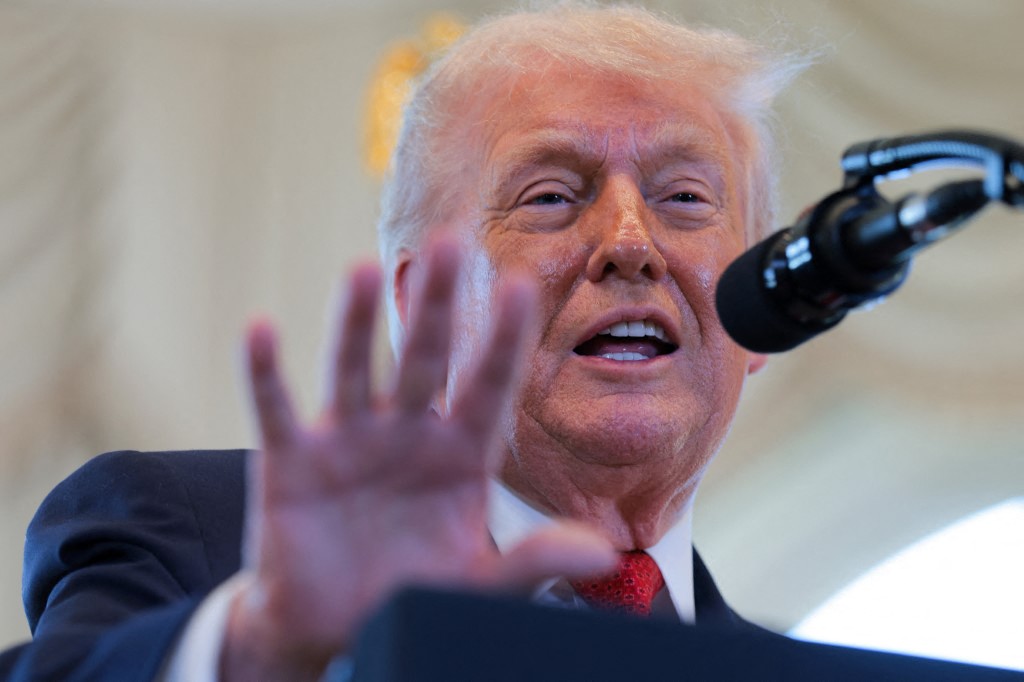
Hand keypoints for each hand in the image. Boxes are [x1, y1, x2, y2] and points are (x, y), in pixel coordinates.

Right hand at [221, 236, 615, 680]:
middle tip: (449, 242)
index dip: (503, 340)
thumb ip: (534, 560)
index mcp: (459, 456)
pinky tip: (261, 329)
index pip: (487, 387)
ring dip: (353, 323)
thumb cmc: (413, 590)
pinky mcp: (291, 463)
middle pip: (423, 360)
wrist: (336, 628)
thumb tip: (603, 554)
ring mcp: (347, 443)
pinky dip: (266, 373)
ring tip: (361, 270)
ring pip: (353, 372)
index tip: (521, 285)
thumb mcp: (479, 581)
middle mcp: (406, 435)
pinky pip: (276, 411)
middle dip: (436, 306)